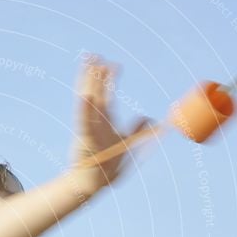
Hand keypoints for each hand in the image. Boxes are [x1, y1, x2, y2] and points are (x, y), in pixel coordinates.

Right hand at [70, 52, 149, 192]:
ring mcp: (89, 126)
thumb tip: (152, 119)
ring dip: (88, 81)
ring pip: (88, 98)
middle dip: (96, 73)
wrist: (95, 181)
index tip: (115, 64)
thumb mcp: (128, 142)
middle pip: (96, 90)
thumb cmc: (108, 164)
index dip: (111, 78)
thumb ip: (138, 129)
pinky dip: (84, 108)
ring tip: (88, 64)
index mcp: (105, 118)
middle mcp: (96, 119)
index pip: (108, 92)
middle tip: (96, 55)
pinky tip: (85, 95)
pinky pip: (84, 120)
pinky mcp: (85, 136)